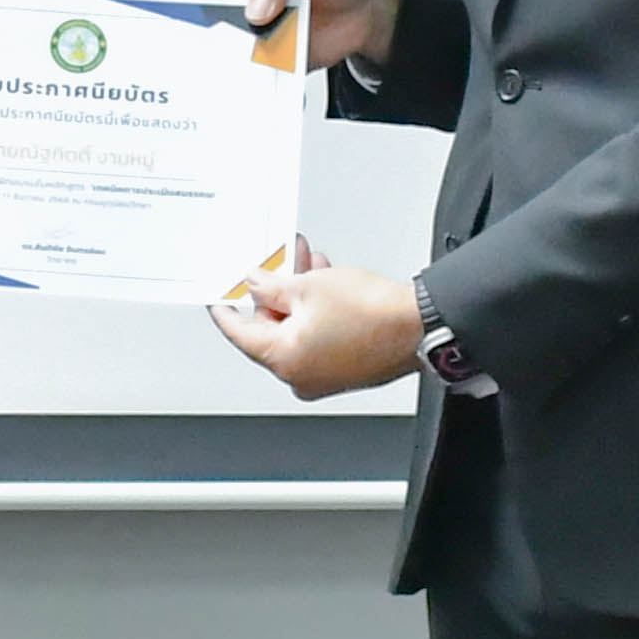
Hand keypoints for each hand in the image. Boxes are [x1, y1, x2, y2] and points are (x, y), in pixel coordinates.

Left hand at [210, 245, 426, 400]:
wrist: (420, 324)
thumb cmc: (373, 313)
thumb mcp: (308, 285)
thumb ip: (271, 284)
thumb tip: (254, 283)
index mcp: (284, 360)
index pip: (239, 333)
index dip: (226, 306)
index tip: (219, 294)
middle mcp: (300, 377)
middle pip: (270, 329)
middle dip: (275, 291)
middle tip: (279, 262)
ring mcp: (323, 377)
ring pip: (296, 330)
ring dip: (299, 296)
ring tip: (309, 265)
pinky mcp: (344, 370)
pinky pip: (316, 338)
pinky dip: (316, 313)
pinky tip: (324, 285)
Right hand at [223, 0, 398, 73]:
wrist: (372, 2)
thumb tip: (255, 7)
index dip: (227, 11)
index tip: (244, 22)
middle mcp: (251, 4)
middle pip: (230, 30)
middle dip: (238, 42)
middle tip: (256, 46)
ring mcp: (266, 33)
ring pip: (247, 56)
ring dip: (257, 63)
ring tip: (276, 60)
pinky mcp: (282, 57)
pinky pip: (271, 73)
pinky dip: (276, 78)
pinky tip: (285, 74)